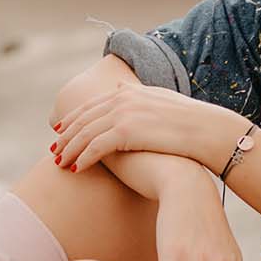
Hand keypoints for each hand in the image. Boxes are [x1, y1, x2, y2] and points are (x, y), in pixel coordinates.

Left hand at [50, 82, 245, 177]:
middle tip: (54, 150)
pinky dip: (83, 158)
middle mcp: (123, 99)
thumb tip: (122, 91)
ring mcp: (123, 113)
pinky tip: (76, 170)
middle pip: (84, 118)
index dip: (74, 118)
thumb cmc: (191, 123)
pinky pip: (95, 147)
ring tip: (60, 164)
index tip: (61, 129)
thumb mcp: (162, 102)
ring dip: (70, 149)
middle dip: (66, 135)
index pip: (93, 105)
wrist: (207, 131)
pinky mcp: (126, 131)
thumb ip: (139, 97)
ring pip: (85, 133)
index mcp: (129, 91)